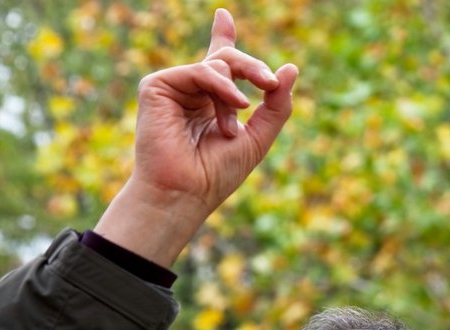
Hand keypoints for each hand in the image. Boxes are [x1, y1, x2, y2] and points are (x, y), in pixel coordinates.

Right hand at [94, 8, 297, 266]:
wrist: (186, 192)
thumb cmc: (217, 173)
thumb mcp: (259, 137)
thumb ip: (277, 105)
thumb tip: (292, 68)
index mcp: (212, 101)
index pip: (219, 62)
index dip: (222, 37)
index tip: (223, 15)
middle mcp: (192, 91)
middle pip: (228, 59)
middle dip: (254, 68)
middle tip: (270, 84)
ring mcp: (174, 87)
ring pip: (217, 64)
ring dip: (235, 92)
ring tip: (233, 128)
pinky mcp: (157, 86)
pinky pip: (200, 70)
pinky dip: (221, 86)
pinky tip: (233, 105)